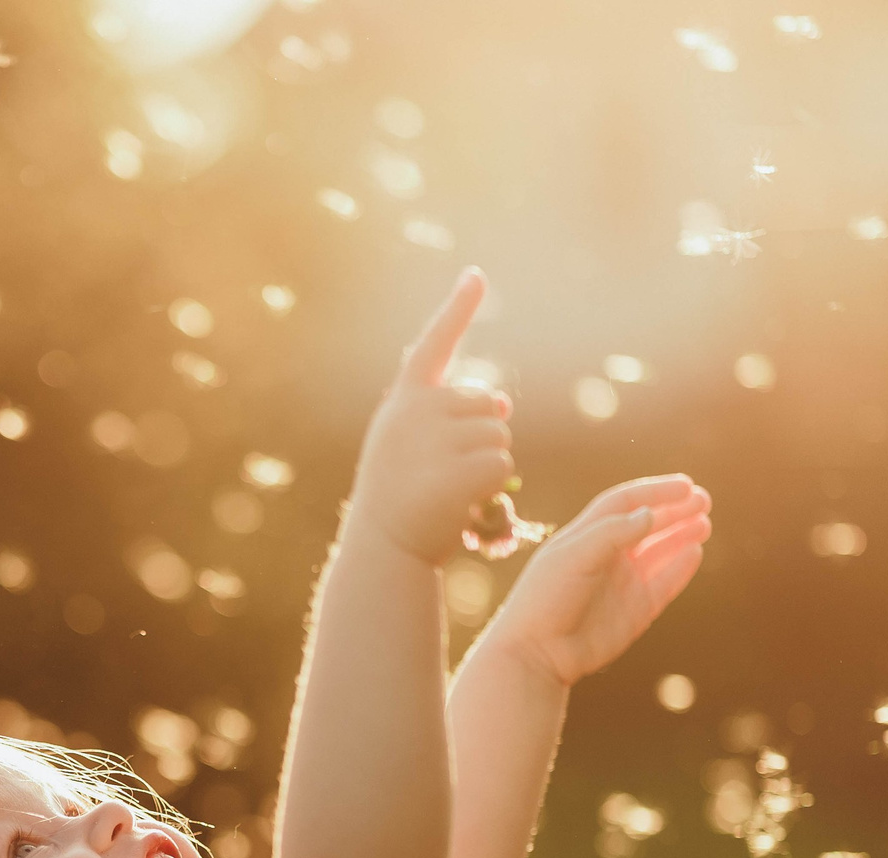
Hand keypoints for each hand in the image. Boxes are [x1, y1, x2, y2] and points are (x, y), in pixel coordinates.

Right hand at [340, 267, 517, 563]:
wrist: (383, 551)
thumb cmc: (400, 504)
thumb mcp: (411, 451)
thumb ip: (449, 419)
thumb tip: (504, 400)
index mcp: (403, 402)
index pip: (434, 345)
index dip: (457, 309)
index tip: (475, 275)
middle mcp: (416, 411)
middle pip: (489, 402)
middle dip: (484, 434)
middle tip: (449, 473)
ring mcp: (435, 440)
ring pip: (500, 433)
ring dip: (490, 463)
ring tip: (452, 490)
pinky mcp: (457, 469)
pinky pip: (502, 463)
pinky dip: (494, 487)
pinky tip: (464, 503)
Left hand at [483, 475, 711, 686]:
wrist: (536, 653)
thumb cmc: (545, 599)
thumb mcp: (573, 557)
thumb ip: (611, 534)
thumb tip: (651, 514)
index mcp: (587, 536)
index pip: (626, 503)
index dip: (655, 491)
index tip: (685, 486)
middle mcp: (607, 556)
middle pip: (648, 524)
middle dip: (676, 510)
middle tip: (704, 500)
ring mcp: (623, 583)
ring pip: (661, 551)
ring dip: (683, 535)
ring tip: (704, 523)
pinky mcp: (637, 610)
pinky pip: (665, 583)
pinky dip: (681, 567)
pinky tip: (695, 551)